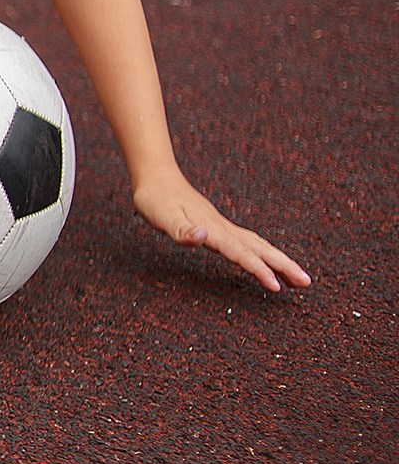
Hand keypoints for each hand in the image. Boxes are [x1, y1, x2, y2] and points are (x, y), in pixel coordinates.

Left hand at [132, 169, 310, 292]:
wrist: (156, 177)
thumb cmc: (155, 199)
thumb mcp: (161, 217)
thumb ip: (182, 229)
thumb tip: (202, 237)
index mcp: (213, 230)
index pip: (241, 253)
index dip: (258, 269)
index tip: (276, 286)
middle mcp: (223, 228)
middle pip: (259, 248)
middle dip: (284, 265)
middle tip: (307, 282)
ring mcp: (223, 226)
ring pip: (257, 245)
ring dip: (278, 260)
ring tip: (297, 277)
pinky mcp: (218, 226)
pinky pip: (247, 242)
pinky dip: (262, 253)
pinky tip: (266, 260)